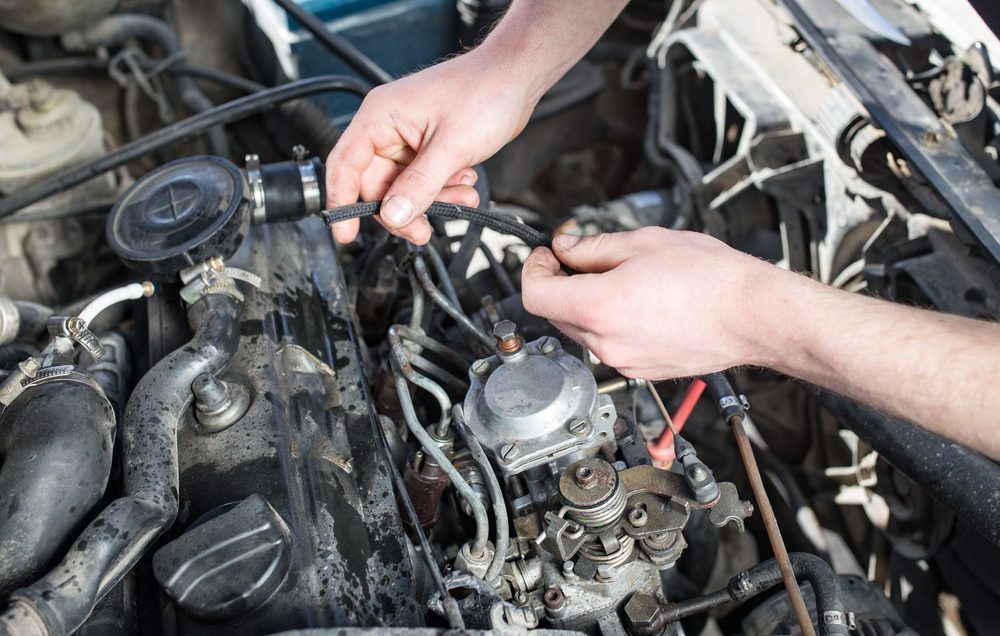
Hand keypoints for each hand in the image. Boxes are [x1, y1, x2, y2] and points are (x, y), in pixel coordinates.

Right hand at [325, 49, 538, 243]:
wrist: (516, 78)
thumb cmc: (485, 91)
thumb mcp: (451, 147)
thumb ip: (420, 185)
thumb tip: (394, 215)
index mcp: (380, 116)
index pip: (345, 165)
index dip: (341, 202)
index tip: (346, 233)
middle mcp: (388, 126)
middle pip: (376, 185)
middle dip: (403, 209)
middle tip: (423, 229)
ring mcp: (407, 137)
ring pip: (403, 188)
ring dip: (431, 200)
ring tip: (461, 198)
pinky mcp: (427, 146)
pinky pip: (423, 180)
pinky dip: (443, 190)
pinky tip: (464, 184)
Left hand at [521, 227, 777, 378]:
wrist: (754, 315)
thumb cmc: (713, 279)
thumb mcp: (644, 243)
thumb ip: (593, 248)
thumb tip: (565, 248)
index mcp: (599, 308)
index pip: (535, 295)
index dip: (533, 269)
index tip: (545, 256)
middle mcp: (606, 343)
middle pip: (555, 314)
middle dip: (560, 283)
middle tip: (580, 258)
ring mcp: (623, 361)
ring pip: (581, 331)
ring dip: (585, 304)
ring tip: (619, 278)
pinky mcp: (640, 370)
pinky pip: (608, 344)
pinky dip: (609, 323)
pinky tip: (638, 301)